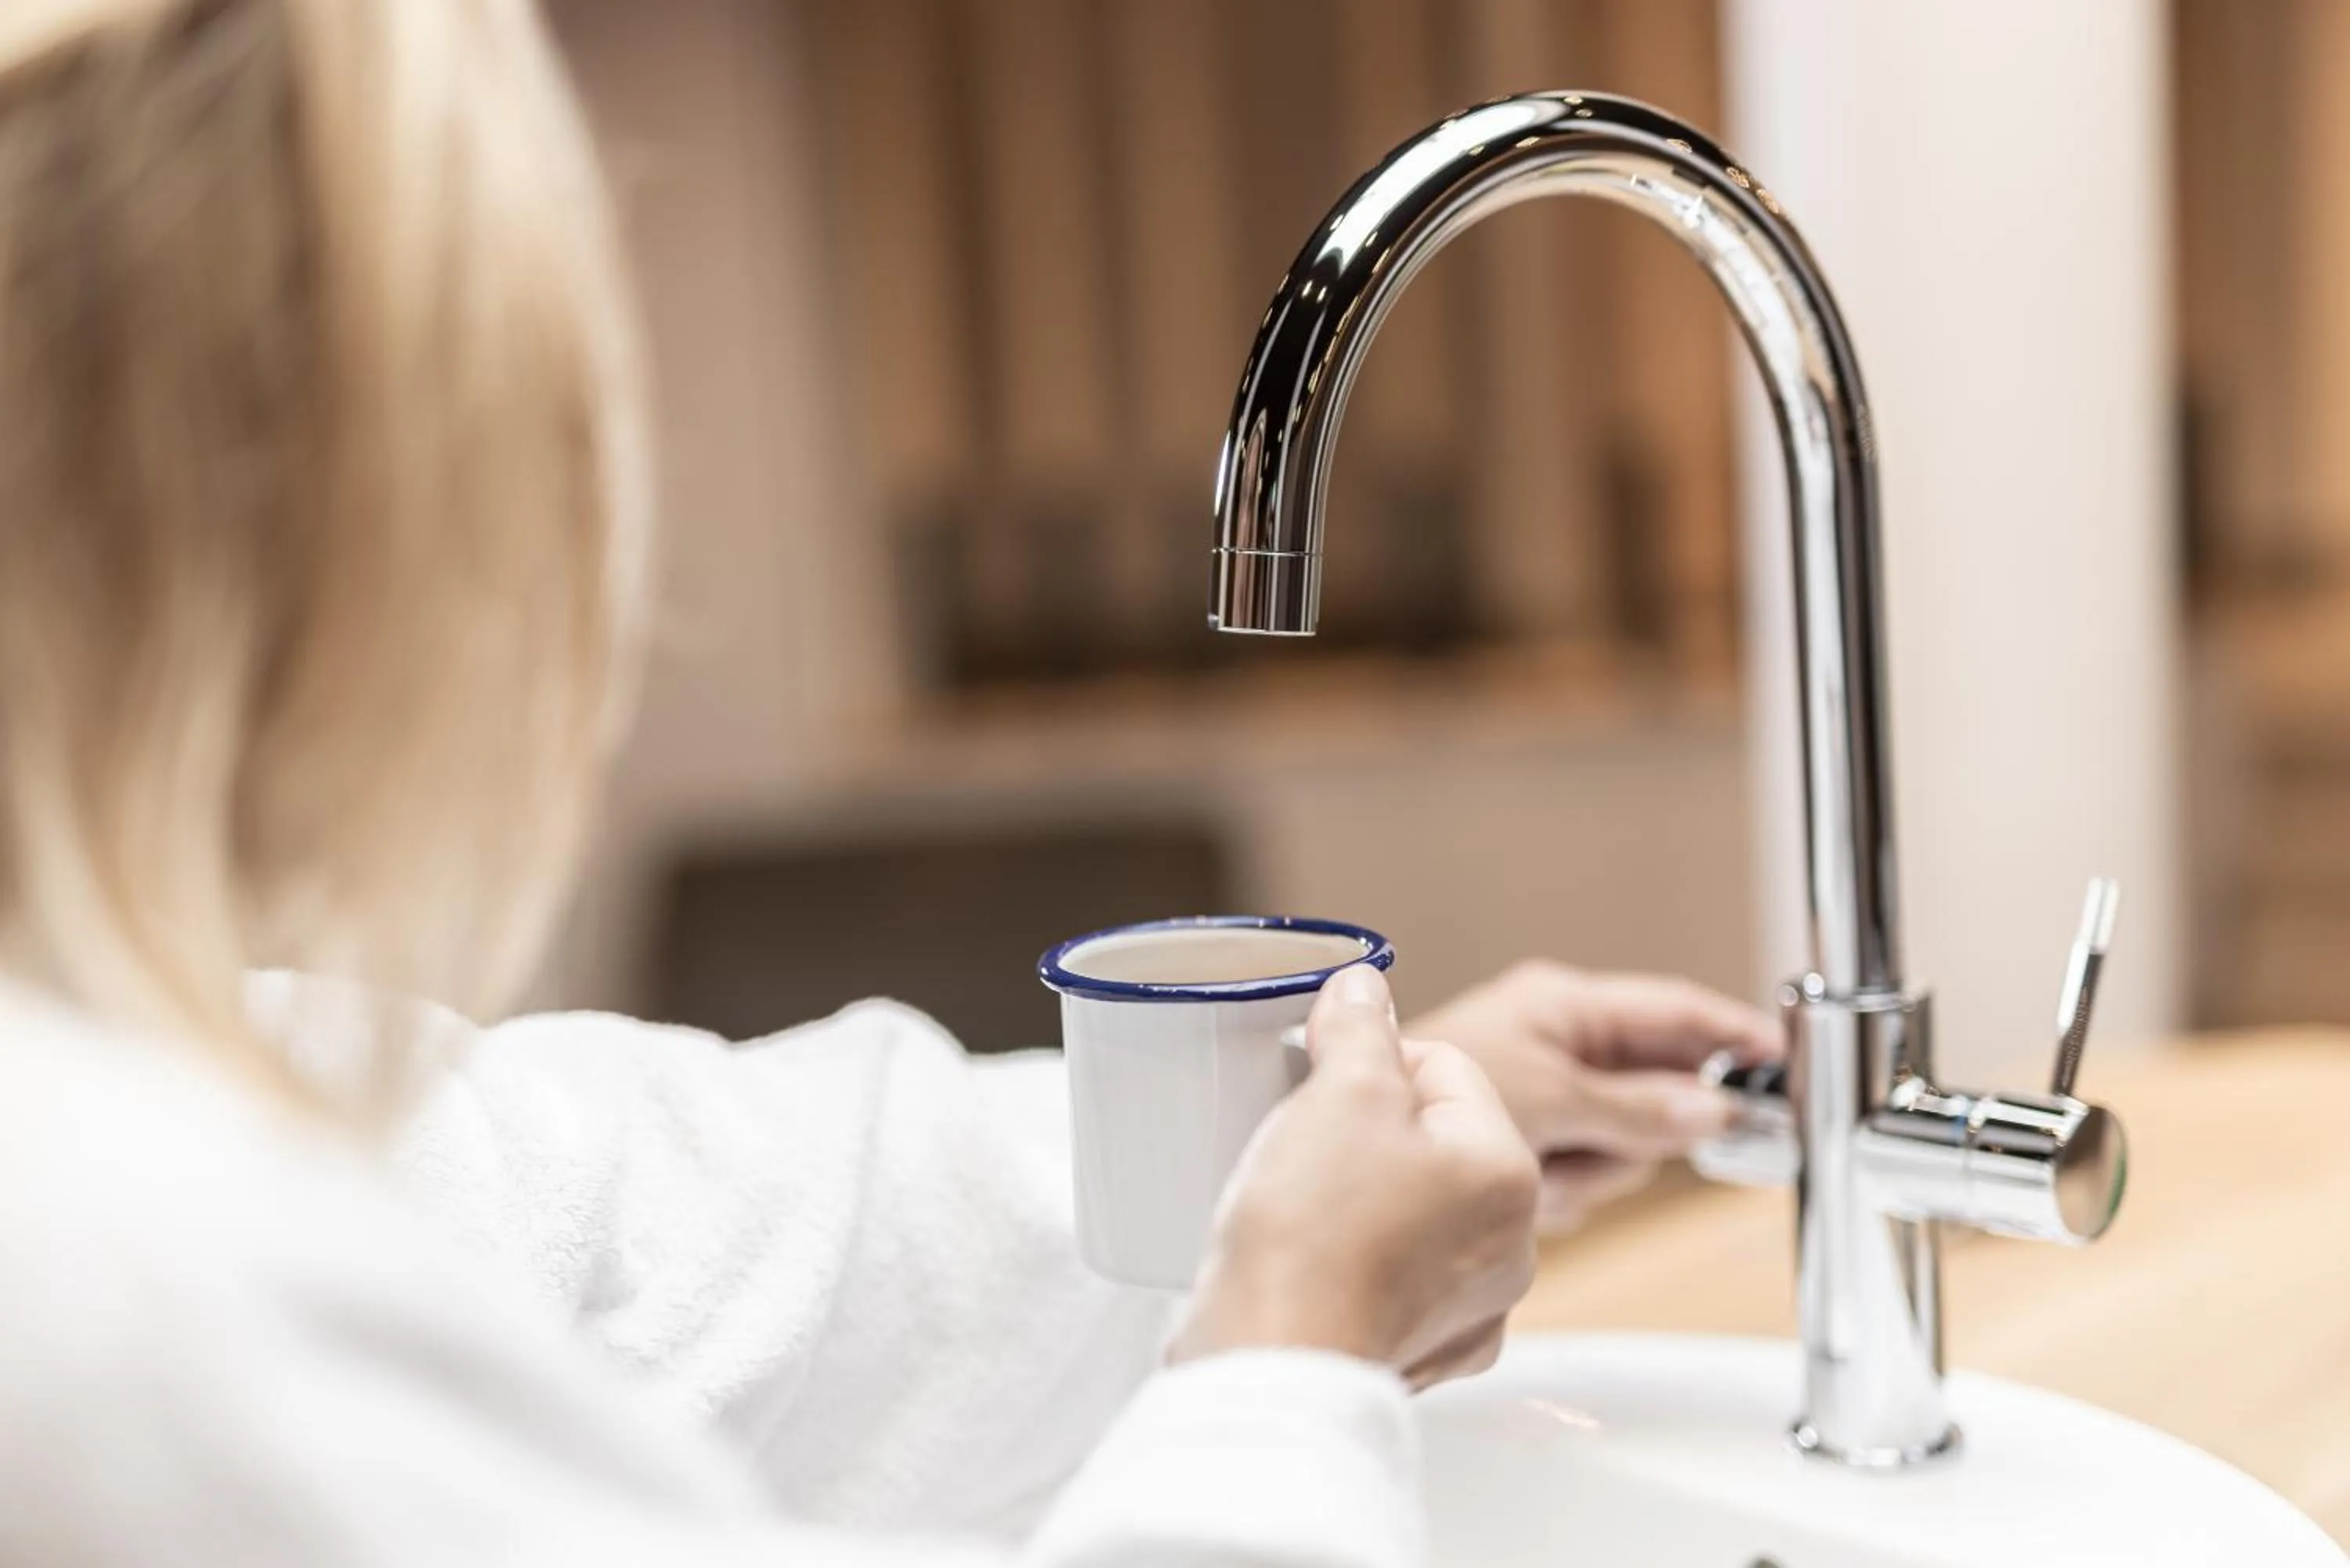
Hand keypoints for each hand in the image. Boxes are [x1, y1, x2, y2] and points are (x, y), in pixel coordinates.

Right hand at [1170, 963, 1539, 1390]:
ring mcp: (1468, 1310)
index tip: (1319, 1079)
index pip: (1447, 1068)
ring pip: (1413, 1212)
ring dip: (1361, 1198)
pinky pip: (1392, 1279)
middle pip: (1432, 1142)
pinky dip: (1355, 1264)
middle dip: (1365, 1130)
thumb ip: (1362, 1029)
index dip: (1373, 1060)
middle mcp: (1508, 1247)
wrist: (1272, 1369)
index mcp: (1507, 1172)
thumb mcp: (1339, 1094)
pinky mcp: (1420, 1354)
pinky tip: (1311, 1263)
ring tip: (1299, 1205)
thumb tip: (1366, 987)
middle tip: (1302, 1141)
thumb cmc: (1313, 1235)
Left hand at [1410, 961, 1780, 1232]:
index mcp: (1564, 1005)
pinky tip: (1530, 1190)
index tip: (1782, 1058)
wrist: (1364, 1156)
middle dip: (1631, 1137)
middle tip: (1592, 1152)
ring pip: (1623, 1145)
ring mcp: (1548, 1094)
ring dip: (1590, 1171)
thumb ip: (1636, 1109)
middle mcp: (1559, 1042)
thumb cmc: (1433, 1095)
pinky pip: (1585, 1174)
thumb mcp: (1550, 1099)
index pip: (1674, 1010)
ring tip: (1545, 1170)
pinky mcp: (1532, 1142)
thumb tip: (1711, 1112)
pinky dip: (1563, 1191)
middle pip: (1655, 1093)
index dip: (1732, 1033)